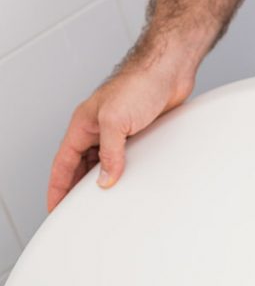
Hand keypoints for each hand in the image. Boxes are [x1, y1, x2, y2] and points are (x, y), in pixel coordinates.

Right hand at [46, 55, 195, 210]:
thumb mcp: (116, 120)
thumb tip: (104, 180)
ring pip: (105, 164)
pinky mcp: (141, 133)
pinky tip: (132, 183)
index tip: (54, 208)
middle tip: (78, 214)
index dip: (57, 188)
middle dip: (77, 190)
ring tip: (104, 204)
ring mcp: (120, 132)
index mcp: (83, 126)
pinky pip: (128, 158)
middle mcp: (98, 130)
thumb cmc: (139, 83)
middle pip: (81, 167)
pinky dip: (127, 172)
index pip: (63, 164)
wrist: (169, 71)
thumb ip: (109, 152)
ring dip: (104, 181)